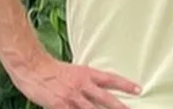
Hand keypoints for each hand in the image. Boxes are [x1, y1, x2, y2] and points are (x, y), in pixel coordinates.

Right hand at [10, 53, 139, 108]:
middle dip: (119, 106)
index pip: (111, 79)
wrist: (34, 68)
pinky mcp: (60, 106)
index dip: (125, 85)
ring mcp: (72, 97)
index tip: (138, 89)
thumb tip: (93, 90)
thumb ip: (85, 81)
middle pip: (105, 98)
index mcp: (87, 74)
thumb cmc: (52, 69)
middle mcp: (83, 85)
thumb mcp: (74, 72)